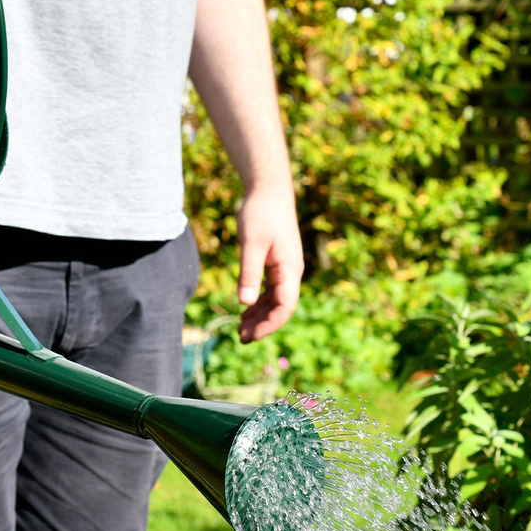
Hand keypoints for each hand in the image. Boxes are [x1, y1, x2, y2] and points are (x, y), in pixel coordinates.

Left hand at [235, 186, 303, 342]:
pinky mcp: (276, 263)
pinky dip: (257, 302)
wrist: (268, 191)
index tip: (251, 335)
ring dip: (259, 315)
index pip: (284, 306)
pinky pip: (269, 290)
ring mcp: (284, 268)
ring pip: (274, 300)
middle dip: (262, 324)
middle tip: (241, 339)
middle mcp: (290, 272)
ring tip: (241, 330)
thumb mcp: (251, 245)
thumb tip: (244, 302)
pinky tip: (245, 310)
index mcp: (289, 270)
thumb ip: (249, 273)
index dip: (269, 324)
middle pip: (280, 307)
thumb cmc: (260, 214)